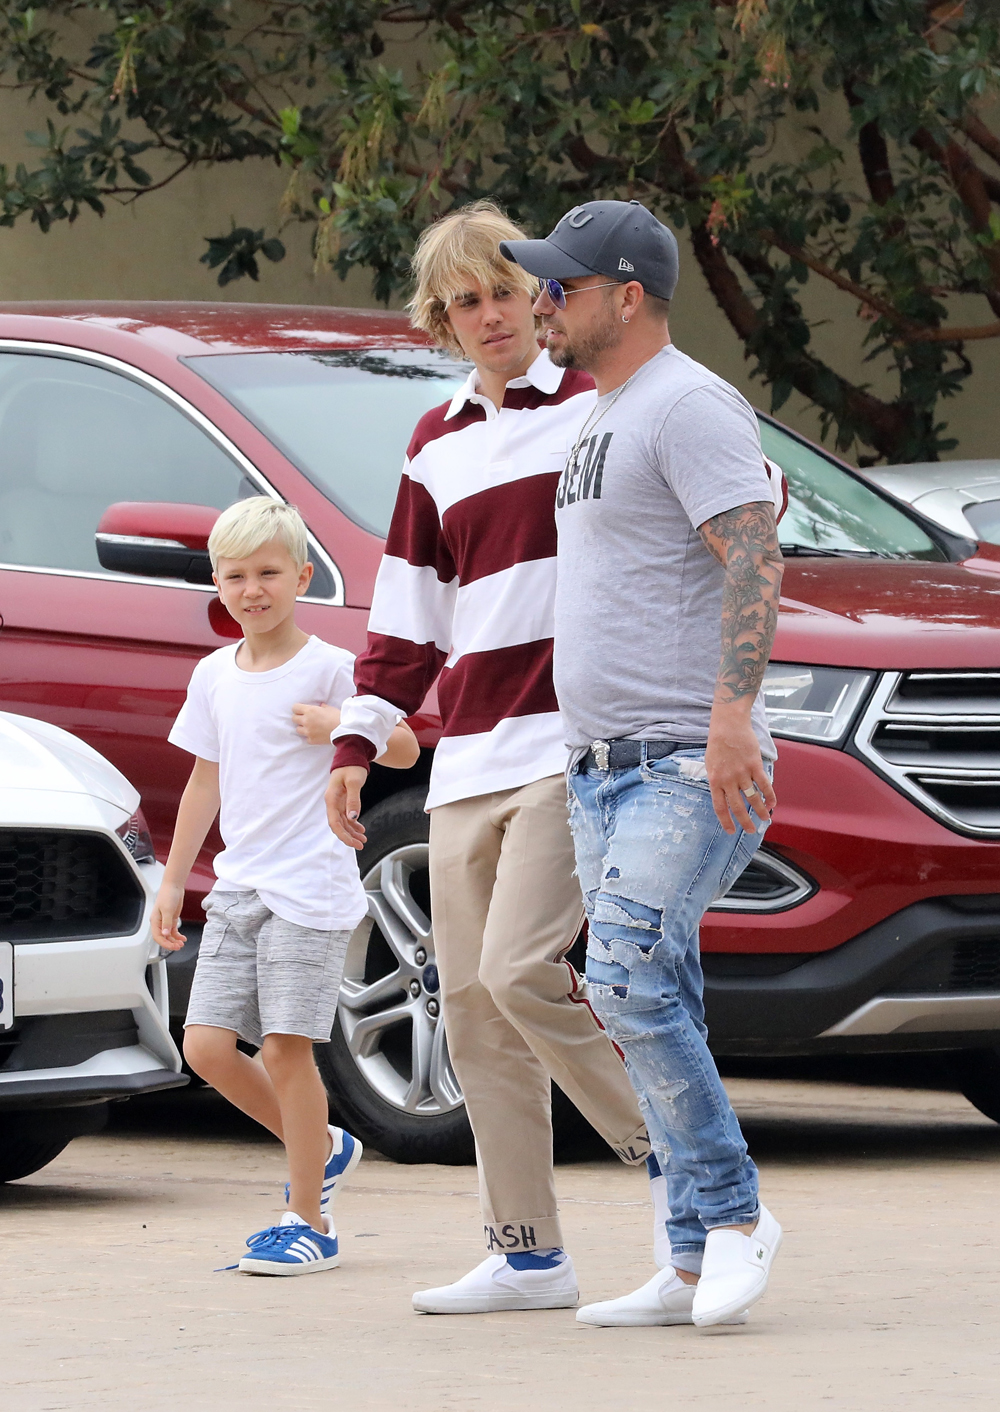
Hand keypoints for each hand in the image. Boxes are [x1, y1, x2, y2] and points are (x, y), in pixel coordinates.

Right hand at [151, 882, 186, 950]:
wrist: (174, 886)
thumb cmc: (167, 895)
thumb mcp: (167, 910)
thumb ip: (166, 923)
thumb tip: (165, 934)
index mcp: (154, 921)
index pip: (157, 936)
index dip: (164, 943)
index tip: (172, 947)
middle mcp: (159, 922)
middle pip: (163, 937)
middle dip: (170, 943)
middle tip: (179, 947)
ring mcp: (166, 921)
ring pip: (169, 935)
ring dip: (174, 940)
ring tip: (181, 944)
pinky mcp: (172, 919)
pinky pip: (173, 930)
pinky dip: (178, 935)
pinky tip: (183, 938)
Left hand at [293, 702, 340, 743]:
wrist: (345, 730)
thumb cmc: (338, 717)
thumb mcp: (329, 708)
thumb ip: (321, 707)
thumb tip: (320, 706)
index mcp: (310, 710)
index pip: (295, 708)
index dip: (298, 709)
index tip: (301, 710)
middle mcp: (306, 720)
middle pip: (294, 718)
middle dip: (298, 718)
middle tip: (305, 719)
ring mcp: (308, 731)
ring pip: (298, 729)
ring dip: (302, 728)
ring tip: (310, 727)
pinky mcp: (311, 740)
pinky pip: (306, 738)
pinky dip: (310, 736)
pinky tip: (316, 734)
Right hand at [326, 766, 367, 849]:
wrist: (351, 755)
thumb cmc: (352, 766)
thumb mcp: (354, 782)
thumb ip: (353, 800)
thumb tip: (353, 818)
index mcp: (331, 799)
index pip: (335, 822)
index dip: (343, 835)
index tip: (354, 844)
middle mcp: (332, 802)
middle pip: (338, 825)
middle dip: (348, 837)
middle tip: (361, 845)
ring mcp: (337, 802)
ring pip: (343, 822)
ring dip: (352, 832)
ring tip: (363, 839)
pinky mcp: (343, 800)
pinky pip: (347, 816)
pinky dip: (353, 824)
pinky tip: (361, 829)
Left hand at [705, 706, 775, 834]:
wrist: (728, 725)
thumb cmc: (718, 744)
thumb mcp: (710, 764)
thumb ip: (717, 780)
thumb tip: (723, 795)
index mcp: (715, 780)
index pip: (720, 807)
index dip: (726, 821)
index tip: (731, 831)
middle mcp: (728, 780)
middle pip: (738, 806)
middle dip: (745, 821)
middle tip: (750, 830)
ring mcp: (742, 773)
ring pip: (753, 798)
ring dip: (760, 810)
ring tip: (764, 819)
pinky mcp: (754, 765)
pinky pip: (764, 784)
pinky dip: (770, 795)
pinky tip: (773, 803)